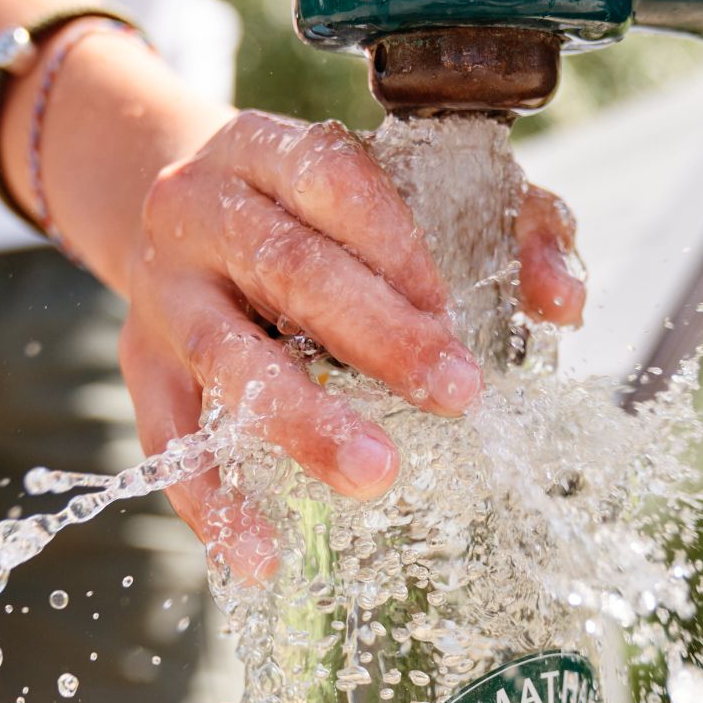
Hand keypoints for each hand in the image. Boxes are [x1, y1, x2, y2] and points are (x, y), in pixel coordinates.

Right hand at [118, 111, 585, 580]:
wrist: (176, 203)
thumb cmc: (320, 206)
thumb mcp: (400, 183)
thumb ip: (501, 224)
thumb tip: (563, 300)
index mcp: (267, 149)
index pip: (332, 179)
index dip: (395, 242)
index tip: (453, 305)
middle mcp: (201, 211)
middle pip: (289, 271)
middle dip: (378, 337)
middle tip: (456, 395)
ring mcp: (164, 292)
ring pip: (224, 357)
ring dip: (302, 421)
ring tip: (373, 475)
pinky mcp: (139, 363)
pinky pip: (168, 440)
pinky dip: (213, 502)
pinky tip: (262, 552)